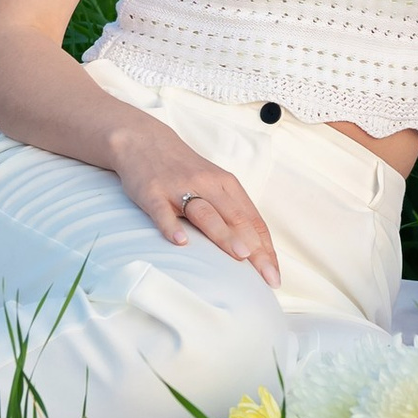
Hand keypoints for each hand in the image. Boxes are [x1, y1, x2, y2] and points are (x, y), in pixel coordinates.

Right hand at [109, 119, 280, 287]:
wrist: (144, 140)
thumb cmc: (183, 169)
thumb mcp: (213, 184)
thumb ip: (230, 211)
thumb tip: (251, 250)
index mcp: (226, 184)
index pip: (253, 220)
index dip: (266, 249)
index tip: (274, 276)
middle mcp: (208, 185)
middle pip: (236, 218)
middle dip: (255, 249)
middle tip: (268, 276)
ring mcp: (179, 188)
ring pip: (206, 214)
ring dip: (224, 235)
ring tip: (240, 256)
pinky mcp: (153, 192)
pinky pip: (163, 211)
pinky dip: (171, 226)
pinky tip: (180, 241)